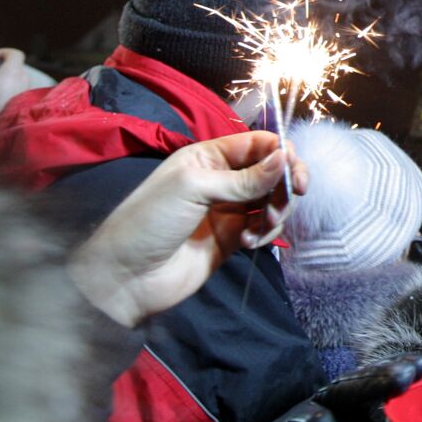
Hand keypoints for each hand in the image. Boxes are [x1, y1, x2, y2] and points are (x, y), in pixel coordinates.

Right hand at [0, 47, 51, 122]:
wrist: (3, 126)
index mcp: (13, 70)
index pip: (15, 53)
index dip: (2, 52)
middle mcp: (24, 78)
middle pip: (14, 67)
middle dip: (0, 70)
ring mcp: (27, 89)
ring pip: (15, 80)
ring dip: (4, 81)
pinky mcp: (27, 101)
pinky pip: (17, 91)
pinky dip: (8, 91)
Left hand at [68, 132, 307, 326]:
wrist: (127, 277)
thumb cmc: (151, 220)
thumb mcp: (194, 188)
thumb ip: (244, 178)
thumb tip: (285, 159)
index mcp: (209, 157)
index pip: (259, 144)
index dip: (281, 153)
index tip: (294, 172)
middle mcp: (222, 179)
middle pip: (272, 171)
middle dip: (285, 182)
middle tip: (293, 197)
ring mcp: (229, 209)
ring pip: (272, 200)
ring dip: (276, 210)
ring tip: (260, 225)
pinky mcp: (233, 238)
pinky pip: (263, 228)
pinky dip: (264, 232)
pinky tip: (248, 242)